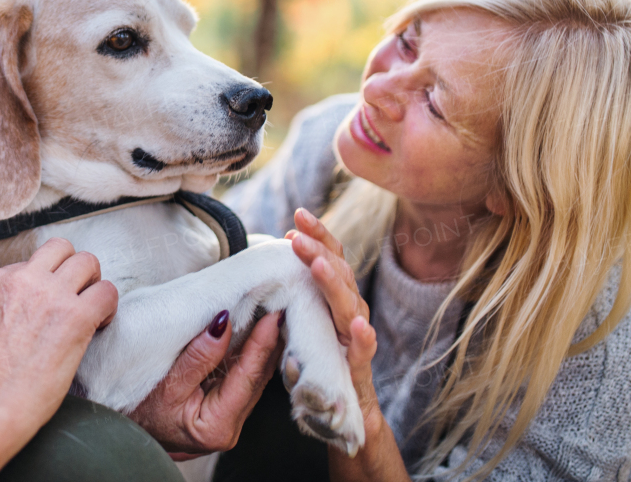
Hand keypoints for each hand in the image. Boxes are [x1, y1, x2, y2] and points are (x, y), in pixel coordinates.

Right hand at [0, 238, 117, 433]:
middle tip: (78, 296)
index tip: (49, 306)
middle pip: (62, 248)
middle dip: (74, 269)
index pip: (33, 262)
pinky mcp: (75, 316)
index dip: (46, 282)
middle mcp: (22, 279)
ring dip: (93, 282)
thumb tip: (35, 303)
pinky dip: (108, 307)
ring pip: (88, 261)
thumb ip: (8, 302)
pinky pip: (107, 292)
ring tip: (90, 308)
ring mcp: (49, 294)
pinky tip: (98, 326)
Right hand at [128, 310, 283, 458]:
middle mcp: (231, 427)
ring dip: (262, 346)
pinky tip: (255, 332)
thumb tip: (223, 324)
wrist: (126, 427)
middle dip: (269, 342)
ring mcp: (230, 418)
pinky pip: (243, 376)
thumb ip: (199, 355)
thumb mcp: (167, 382)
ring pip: (254, 376)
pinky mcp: (224, 407)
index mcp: (218, 427)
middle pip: (258, 378)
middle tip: (278, 306)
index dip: (261, 345)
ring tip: (270, 312)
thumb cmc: (139, 410)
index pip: (248, 378)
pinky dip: (249, 353)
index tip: (272, 316)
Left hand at [289, 209, 407, 481]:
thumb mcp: (300, 325)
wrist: (346, 416)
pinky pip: (362, 353)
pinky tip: (357, 327)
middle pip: (339, 274)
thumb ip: (292, 297)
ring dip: (334, 284)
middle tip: (297, 235)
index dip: (318, 236)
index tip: (298, 216)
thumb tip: (268, 264)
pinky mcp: (359, 371)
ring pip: (350, 306)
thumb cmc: (318, 362)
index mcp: (334, 299)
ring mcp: (356, 341)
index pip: (329, 259)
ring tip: (318, 266)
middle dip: (320, 251)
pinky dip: (361, 339)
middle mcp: (349, 313)